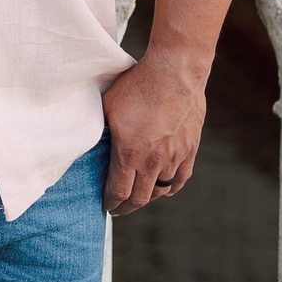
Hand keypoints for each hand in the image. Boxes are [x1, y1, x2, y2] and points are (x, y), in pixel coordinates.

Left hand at [101, 50, 207, 214]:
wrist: (175, 73)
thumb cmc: (137, 85)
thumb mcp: (108, 107)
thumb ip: (101, 131)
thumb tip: (91, 143)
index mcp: (129, 153)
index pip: (118, 192)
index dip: (111, 203)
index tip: (106, 206)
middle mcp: (153, 161)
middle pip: (140, 198)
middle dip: (126, 207)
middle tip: (118, 208)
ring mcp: (174, 157)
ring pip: (161, 190)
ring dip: (147, 197)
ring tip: (137, 197)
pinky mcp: (190, 149)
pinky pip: (180, 178)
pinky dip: (170, 188)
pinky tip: (164, 189)